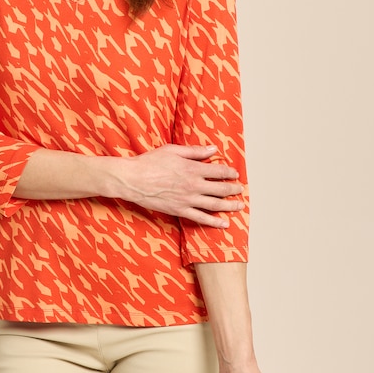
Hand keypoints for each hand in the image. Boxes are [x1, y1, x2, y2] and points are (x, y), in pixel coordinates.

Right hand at [120, 144, 244, 226]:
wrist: (133, 179)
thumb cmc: (150, 162)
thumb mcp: (173, 150)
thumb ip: (195, 151)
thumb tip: (213, 149)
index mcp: (193, 169)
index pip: (219, 171)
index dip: (230, 173)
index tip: (235, 174)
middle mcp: (193, 185)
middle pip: (220, 189)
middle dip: (233, 189)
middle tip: (240, 190)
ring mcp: (187, 200)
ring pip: (215, 205)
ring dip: (230, 206)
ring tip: (239, 206)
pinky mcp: (179, 211)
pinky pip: (201, 218)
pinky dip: (214, 222)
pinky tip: (224, 223)